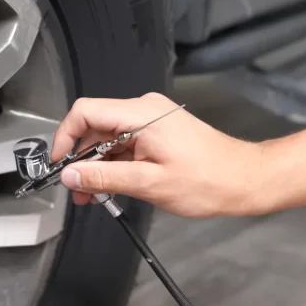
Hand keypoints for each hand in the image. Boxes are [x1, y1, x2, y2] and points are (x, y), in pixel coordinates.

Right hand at [51, 93, 266, 217]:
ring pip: (109, 139)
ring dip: (97, 166)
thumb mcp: (148, 183)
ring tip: (92, 196)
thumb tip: (70, 176)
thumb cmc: (209, 180)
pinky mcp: (158, 133)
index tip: (60, 164)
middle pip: (95, 127)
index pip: (85, 112)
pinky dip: (114, 165)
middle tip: (77, 189)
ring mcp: (152, 121)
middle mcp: (145, 110)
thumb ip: (104, 178)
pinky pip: (125, 144)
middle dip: (81, 159)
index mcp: (141, 114)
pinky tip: (111, 188)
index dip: (65, 137)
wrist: (246, 180)